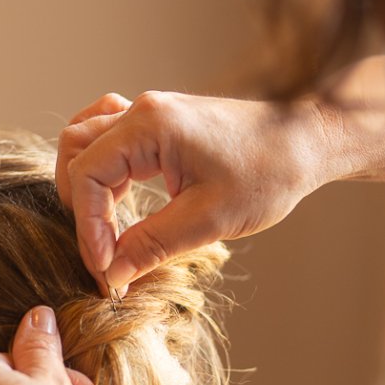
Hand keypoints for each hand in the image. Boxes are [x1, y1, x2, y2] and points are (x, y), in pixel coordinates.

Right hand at [56, 91, 318, 295]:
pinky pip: (111, 140)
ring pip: (87, 142)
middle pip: (76, 152)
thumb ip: (153, 244)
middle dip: (81, 208)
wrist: (309, 142)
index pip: (88, 174)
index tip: (106, 268)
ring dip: (87, 187)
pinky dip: (104, 172)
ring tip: (105, 230)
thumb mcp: (209, 219)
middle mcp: (143, 111)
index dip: (89, 227)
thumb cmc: (269, 173)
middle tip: (103, 254)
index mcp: (150, 124)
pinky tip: (117, 200)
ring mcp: (151, 114)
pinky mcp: (162, 125)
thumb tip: (112, 274)